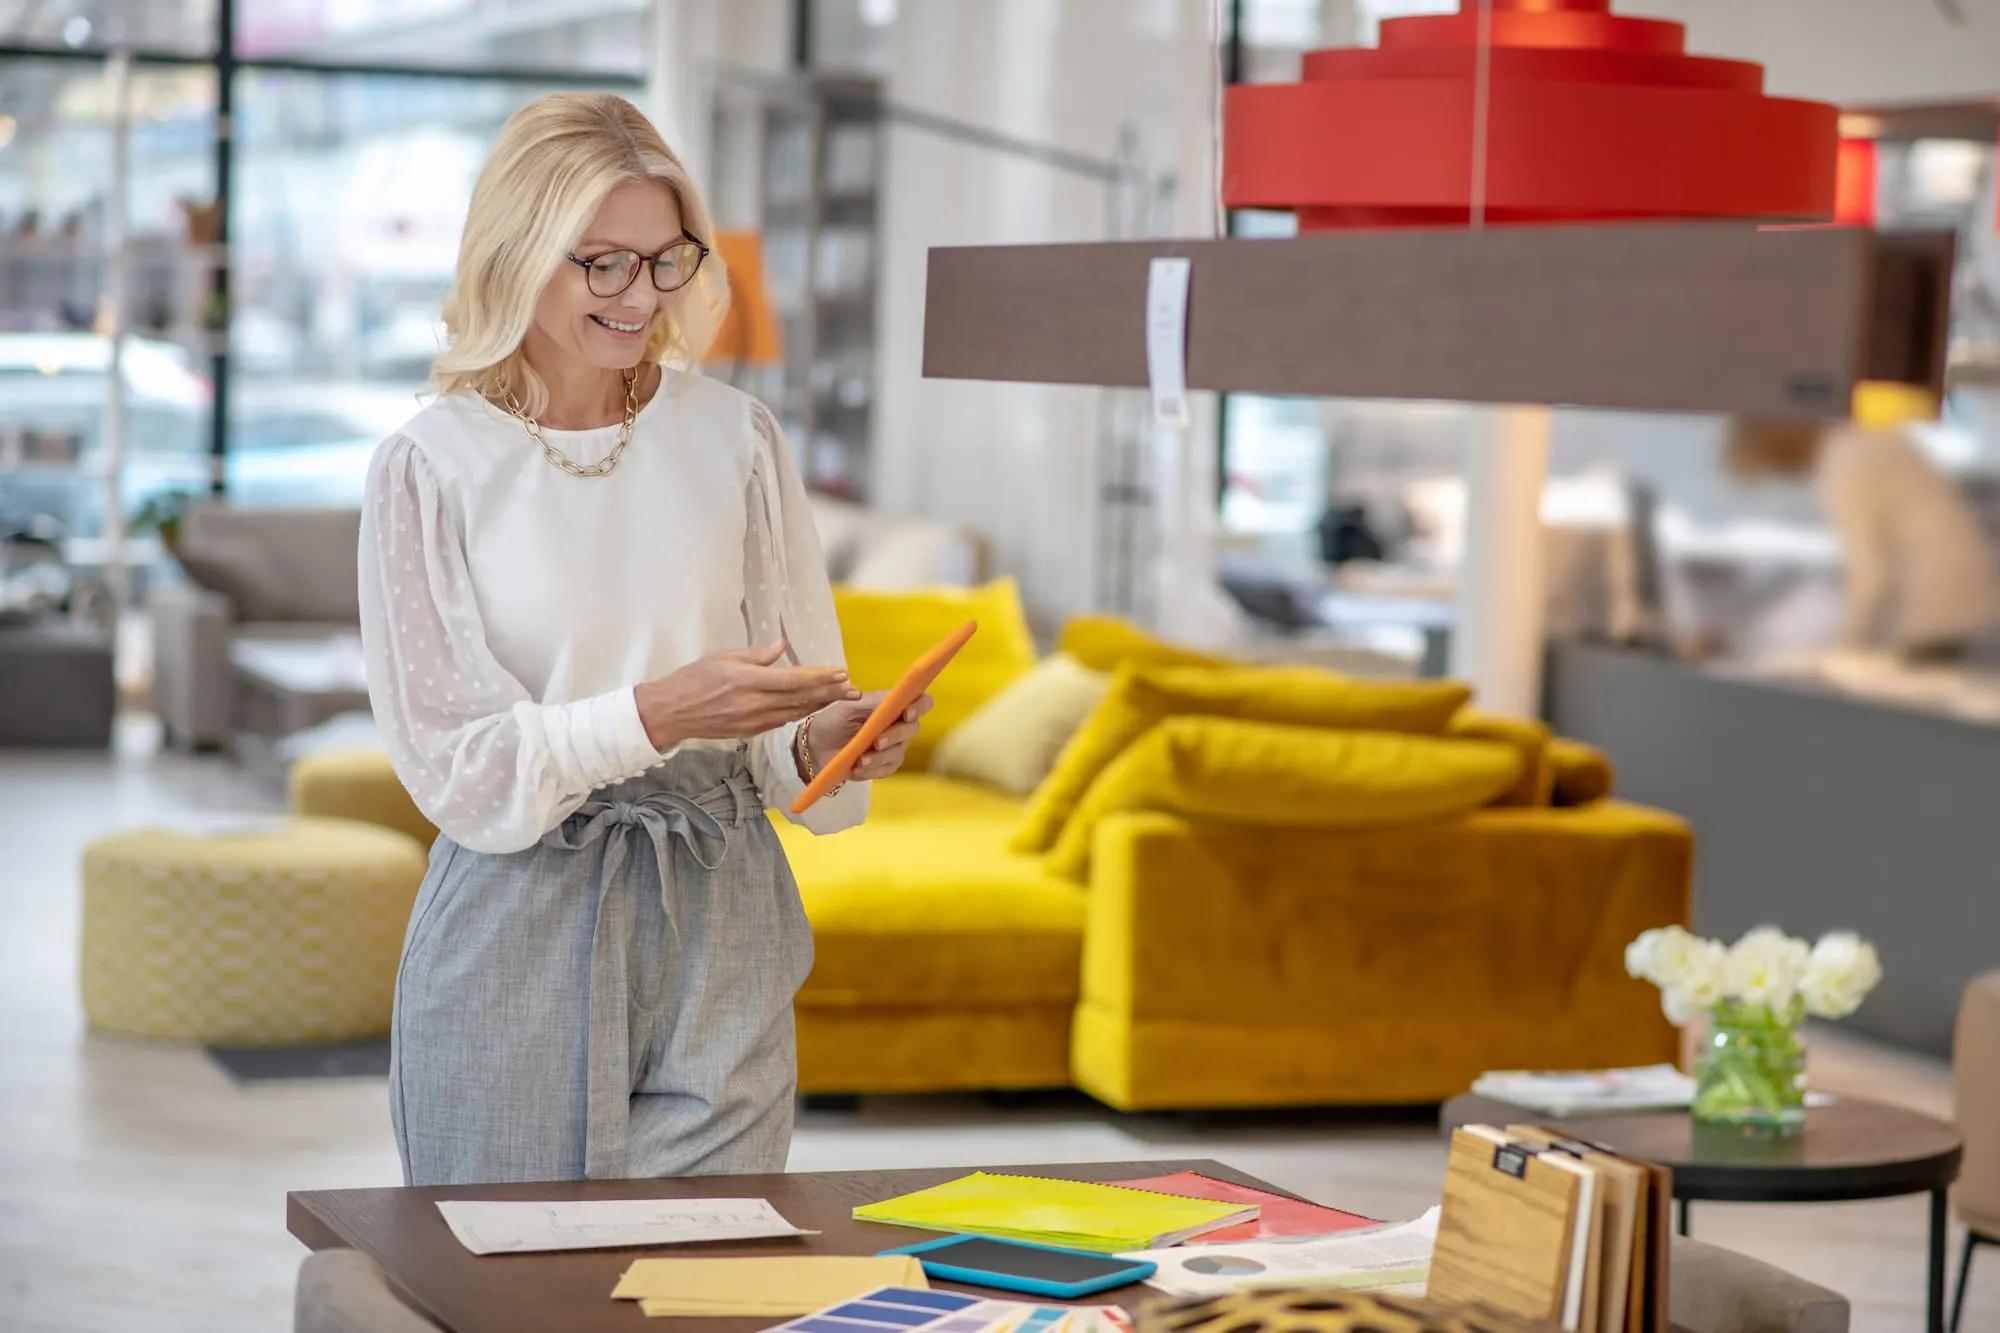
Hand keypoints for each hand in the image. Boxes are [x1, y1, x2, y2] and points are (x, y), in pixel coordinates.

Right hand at [635, 642, 860, 750]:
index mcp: (747, 682)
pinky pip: (782, 721)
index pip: (793, 681)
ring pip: (795, 712)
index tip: (840, 672)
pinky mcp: (750, 732)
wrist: (670, 713)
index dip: (820, 678)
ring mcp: (753, 722)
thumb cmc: (693, 680)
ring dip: (820, 704)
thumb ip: (756, 655)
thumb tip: (781, 647)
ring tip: (841, 696)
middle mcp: (754, 705)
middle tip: (853, 688)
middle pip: (800, 699)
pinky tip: (814, 706)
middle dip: (830, 693)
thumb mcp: (723, 657)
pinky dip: (801, 712)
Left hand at [800, 690, 935, 783]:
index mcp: (892, 706)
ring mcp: (893, 747)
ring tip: (860, 760)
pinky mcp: (884, 766)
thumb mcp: (848, 707)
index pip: (920, 702)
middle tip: (877, 742)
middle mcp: (898, 726)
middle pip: (912, 729)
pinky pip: (886, 769)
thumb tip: (894, 697)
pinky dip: (872, 770)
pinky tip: (856, 769)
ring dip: (880, 757)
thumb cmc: (832, 720)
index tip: (907, 713)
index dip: (920, 706)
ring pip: (898, 753)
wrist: (813, 746)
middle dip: (895, 736)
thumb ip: (872, 702)